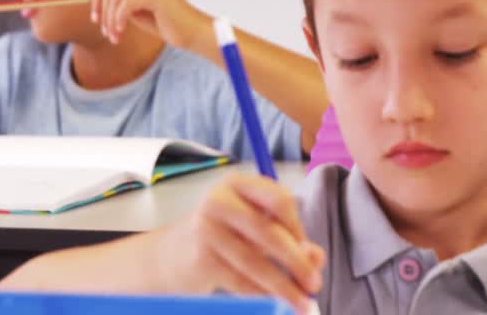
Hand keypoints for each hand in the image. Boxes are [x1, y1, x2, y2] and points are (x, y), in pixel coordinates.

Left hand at [82, 0, 209, 48]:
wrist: (190, 32)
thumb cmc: (162, 20)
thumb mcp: (130, 8)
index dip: (96, 0)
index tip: (96, 20)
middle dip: (101, 11)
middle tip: (105, 32)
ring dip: (110, 21)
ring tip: (114, 36)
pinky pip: (124, 5)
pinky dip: (118, 21)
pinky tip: (121, 33)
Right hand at [167, 173, 323, 313]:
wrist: (170, 255)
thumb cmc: (222, 236)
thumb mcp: (254, 228)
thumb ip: (287, 237)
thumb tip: (316, 258)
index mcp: (237, 184)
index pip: (278, 199)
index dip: (298, 226)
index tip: (309, 250)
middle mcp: (218, 200)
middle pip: (268, 231)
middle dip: (296, 262)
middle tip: (315, 283)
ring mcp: (206, 229)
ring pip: (254, 261)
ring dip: (283, 286)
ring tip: (301, 303)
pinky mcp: (200, 258)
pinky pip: (239, 280)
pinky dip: (261, 295)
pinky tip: (274, 303)